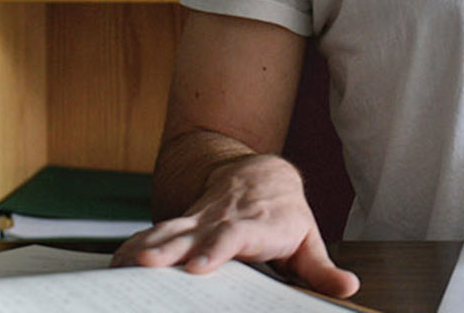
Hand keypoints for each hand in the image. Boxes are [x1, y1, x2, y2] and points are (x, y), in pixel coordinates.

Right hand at [111, 154, 359, 297]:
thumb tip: (348, 288)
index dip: (217, 248)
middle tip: (148, 266)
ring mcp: (200, 219)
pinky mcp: (182, 223)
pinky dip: (135, 246)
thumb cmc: (286, 214)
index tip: (202, 265)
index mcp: (258, 225)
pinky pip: (156, 233)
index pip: (236, 235)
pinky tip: (116, 262)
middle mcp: (224, 219)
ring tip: (123, 265)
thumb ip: (322, 270)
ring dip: (145, 247)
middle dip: (171, 250)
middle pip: (194, 233)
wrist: (263, 175)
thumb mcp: (308, 240)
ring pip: (170, 230)